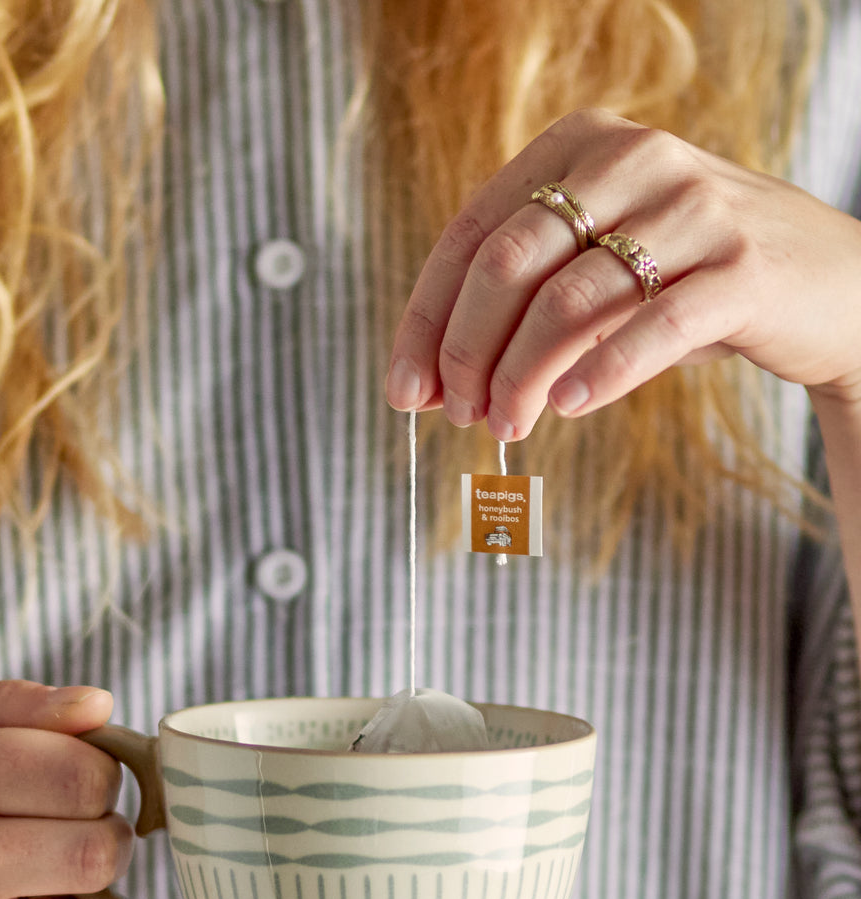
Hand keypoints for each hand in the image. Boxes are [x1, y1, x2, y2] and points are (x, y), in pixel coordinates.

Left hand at [385, 108, 860, 439]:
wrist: (825, 283)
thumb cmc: (687, 277)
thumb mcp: (599, 268)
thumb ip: (524, 304)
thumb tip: (433, 380)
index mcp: (580, 145)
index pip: (472, 234)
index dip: (429, 320)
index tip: (404, 390)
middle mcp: (633, 159)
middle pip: (509, 264)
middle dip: (467, 351)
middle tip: (457, 416)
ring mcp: (692, 209)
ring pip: (570, 301)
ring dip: (522, 378)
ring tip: (507, 426)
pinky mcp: (742, 269)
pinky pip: (653, 326)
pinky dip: (602, 372)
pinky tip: (570, 408)